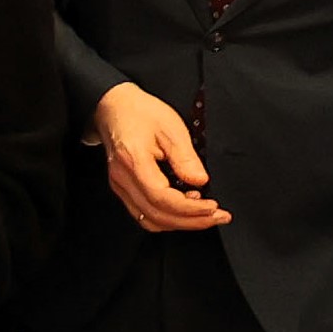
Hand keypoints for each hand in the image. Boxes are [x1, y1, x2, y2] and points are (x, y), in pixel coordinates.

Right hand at [94, 84, 230, 232]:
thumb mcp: (171, 128)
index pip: (161, 198)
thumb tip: (200, 181)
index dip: (190, 209)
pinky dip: (167, 218)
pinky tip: (184, 211)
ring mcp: (120, 186)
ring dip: (179, 223)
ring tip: (204, 215)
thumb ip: (186, 158)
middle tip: (218, 216)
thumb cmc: (140, 113)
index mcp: (133, 161)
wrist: (114, 107)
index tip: (213, 207)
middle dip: (191, 221)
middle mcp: (122, 179)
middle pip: (156, 216)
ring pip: (149, 220)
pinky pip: (144, 214)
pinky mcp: (123, 189)